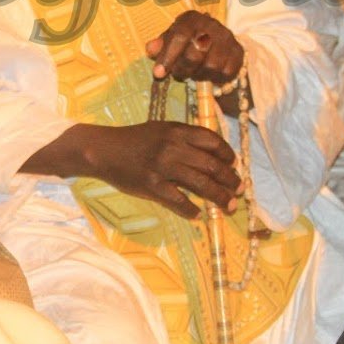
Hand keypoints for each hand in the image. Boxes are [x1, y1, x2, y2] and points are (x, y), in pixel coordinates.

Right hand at [89, 122, 241, 217]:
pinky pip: (178, 200)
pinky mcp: (151, 186)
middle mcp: (173, 147)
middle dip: (230, 179)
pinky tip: (197, 214)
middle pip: (211, 165)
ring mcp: (162, 167)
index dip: (228, 155)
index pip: (212, 141)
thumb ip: (184, 138)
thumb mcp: (161, 130)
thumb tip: (211, 153)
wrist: (104, 150)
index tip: (234, 165)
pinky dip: (191, 209)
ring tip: (229, 205)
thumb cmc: (134, 139)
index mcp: (177, 131)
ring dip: (219, 196)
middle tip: (239, 190)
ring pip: (201, 184)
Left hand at [145, 11, 243, 85]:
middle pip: (194, 55)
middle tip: (179, 73)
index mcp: (191, 18)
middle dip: (182, 70)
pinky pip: (226, 73)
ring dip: (198, 75)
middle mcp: (211, 25)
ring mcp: (227, 38)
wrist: (215, 38)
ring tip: (194, 72)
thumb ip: (160, 44)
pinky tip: (209, 74)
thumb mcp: (170, 39)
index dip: (168, 56)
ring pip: (211, 67)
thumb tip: (151, 49)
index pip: (179, 36)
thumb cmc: (187, 39)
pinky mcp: (238, 52)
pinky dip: (215, 78)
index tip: (158, 73)